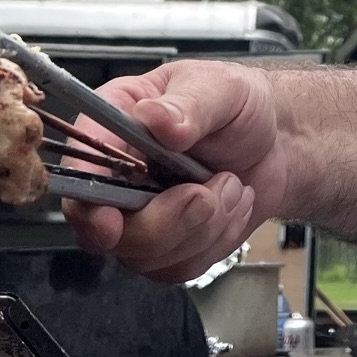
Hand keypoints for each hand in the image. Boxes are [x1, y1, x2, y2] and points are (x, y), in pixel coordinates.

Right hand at [62, 60, 285, 281]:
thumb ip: (187, 104)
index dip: (87, 200)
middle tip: (207, 193)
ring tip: (230, 186)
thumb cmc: (240, 107)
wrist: (276, 144)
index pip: (80, 169)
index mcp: (115, 123)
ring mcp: (138, 215)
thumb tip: (155, 118)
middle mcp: (117, 174)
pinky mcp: (166, 246)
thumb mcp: (221, 89)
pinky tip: (231, 206)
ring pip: (146, 255)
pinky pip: (178, 267)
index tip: (110, 220)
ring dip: (202, 227)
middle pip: (107, 228)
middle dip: (165, 220)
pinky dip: (215, 241)